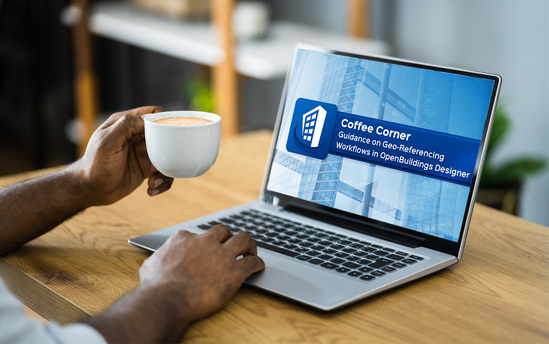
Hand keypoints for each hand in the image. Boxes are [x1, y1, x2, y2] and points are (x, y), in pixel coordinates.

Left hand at [70, 106, 173, 205]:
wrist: (92, 190)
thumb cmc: (95, 165)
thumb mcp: (108, 142)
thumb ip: (126, 126)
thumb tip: (149, 119)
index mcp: (126, 124)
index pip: (152, 115)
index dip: (163, 124)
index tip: (165, 138)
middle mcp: (136, 136)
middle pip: (164, 136)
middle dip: (167, 152)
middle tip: (157, 166)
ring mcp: (143, 153)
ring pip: (167, 156)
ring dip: (165, 171)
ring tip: (153, 182)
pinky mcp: (147, 168)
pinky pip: (164, 172)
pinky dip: (162, 182)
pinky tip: (151, 189)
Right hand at [139, 225, 264, 320]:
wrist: (167, 299)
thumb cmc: (156, 286)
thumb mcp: (150, 265)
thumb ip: (158, 259)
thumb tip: (155, 262)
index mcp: (185, 239)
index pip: (199, 234)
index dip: (205, 243)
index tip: (208, 249)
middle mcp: (205, 242)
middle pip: (223, 231)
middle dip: (229, 237)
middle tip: (233, 245)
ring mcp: (221, 255)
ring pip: (243, 239)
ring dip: (249, 245)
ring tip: (251, 251)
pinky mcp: (234, 272)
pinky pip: (252, 263)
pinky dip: (258, 263)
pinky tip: (259, 266)